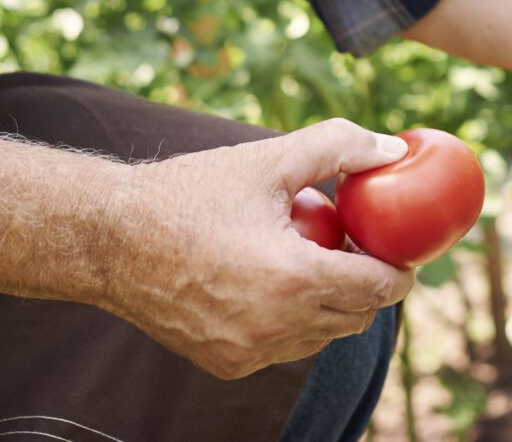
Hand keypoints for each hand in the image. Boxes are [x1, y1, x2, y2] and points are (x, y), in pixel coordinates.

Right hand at [99, 118, 416, 379]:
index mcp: (294, 279)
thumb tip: (393, 150)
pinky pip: (281, 348)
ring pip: (320, 336)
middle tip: (359, 247)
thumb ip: (337, 147)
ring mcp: (250, 352)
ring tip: (315, 259)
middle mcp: (276, 327)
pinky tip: (274, 282)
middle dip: (368, 285)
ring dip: (331, 304)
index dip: (401, 269)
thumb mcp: (267, 158)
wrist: (109, 239)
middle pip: (356, 317)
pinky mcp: (226, 364)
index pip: (380, 289)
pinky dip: (291, 321)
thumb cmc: (188, 194)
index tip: (401, 248)